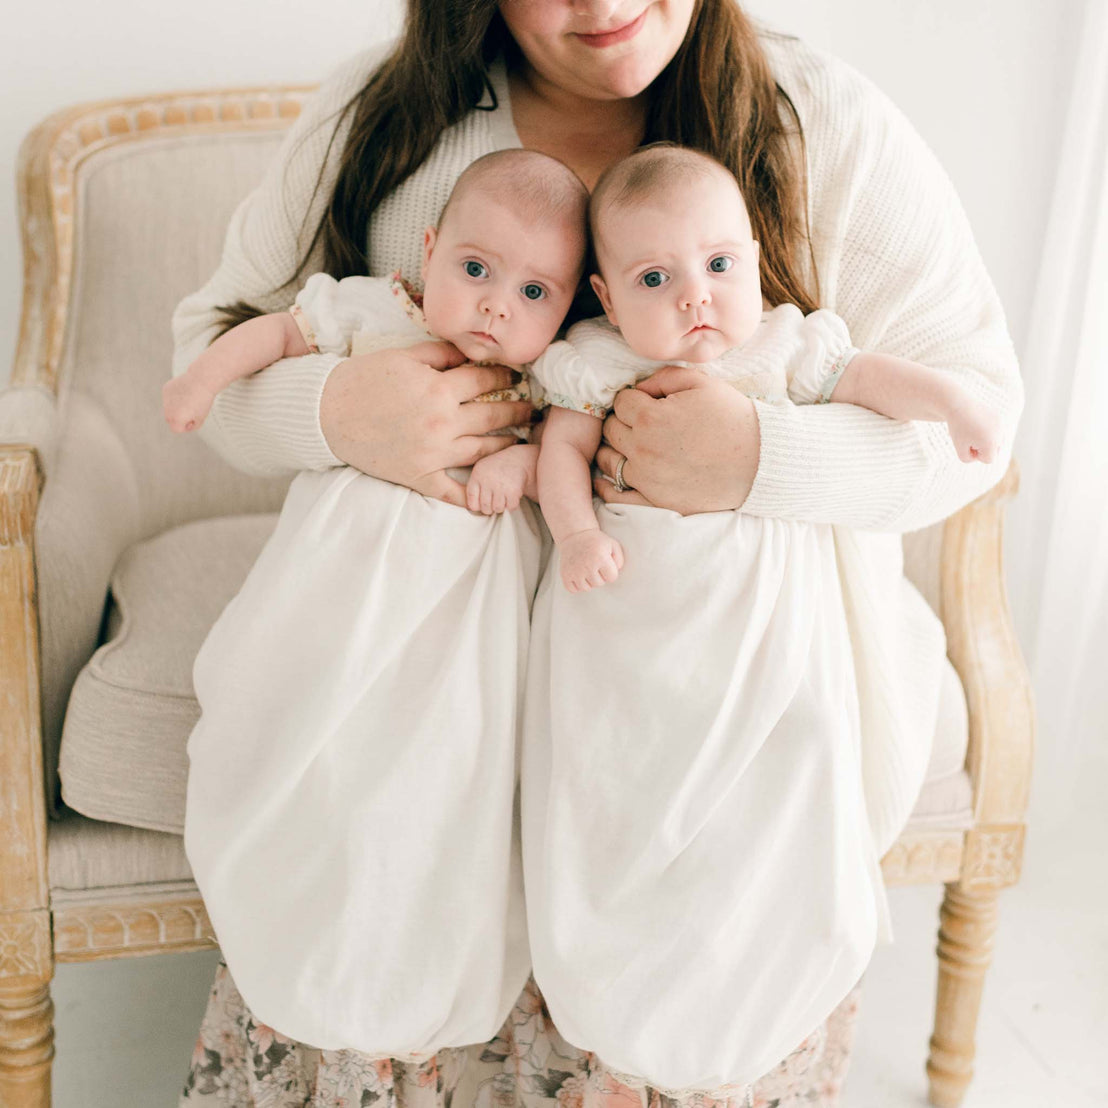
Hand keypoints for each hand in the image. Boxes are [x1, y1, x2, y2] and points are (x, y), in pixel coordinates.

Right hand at [163, 374, 215, 432]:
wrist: (202, 380)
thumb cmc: (203, 400)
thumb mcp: (201, 418)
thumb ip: (192, 426)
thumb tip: (184, 425)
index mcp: (177, 419)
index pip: (176, 429)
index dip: (186, 426)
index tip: (193, 420)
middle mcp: (168, 410)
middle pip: (170, 420)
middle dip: (179, 418)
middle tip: (192, 410)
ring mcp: (165, 399)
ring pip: (168, 408)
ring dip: (177, 407)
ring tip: (189, 400)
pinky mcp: (165, 390)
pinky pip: (168, 398)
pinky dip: (175, 398)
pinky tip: (185, 392)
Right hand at [319, 341, 533, 505]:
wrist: (326, 413)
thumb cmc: (363, 380)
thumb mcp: (404, 357)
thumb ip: (441, 355)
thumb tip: (471, 354)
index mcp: (439, 390)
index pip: (485, 381)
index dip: (504, 377)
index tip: (516, 376)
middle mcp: (442, 424)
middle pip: (492, 416)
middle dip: (517, 410)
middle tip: (531, 408)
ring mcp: (433, 454)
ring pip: (482, 451)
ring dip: (505, 445)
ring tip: (519, 439)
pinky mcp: (420, 477)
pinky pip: (453, 492)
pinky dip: (474, 498)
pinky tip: (494, 500)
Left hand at [466, 444, 536, 514]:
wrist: (517, 458)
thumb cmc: (497, 467)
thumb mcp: (481, 470)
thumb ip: (474, 486)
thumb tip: (473, 508)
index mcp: (477, 476)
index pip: (473, 503)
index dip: (478, 506)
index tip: (482, 503)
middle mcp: (487, 481)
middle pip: (485, 508)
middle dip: (491, 508)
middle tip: (494, 500)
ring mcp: (500, 486)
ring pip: (498, 509)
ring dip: (502, 506)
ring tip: (503, 496)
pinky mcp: (513, 490)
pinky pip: (510, 507)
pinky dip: (512, 504)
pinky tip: (511, 495)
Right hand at [558, 528, 624, 592]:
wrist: (575, 535)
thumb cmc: (595, 541)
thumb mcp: (612, 544)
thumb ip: (619, 559)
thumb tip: (617, 571)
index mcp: (600, 558)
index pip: (612, 578)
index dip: (610, 572)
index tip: (605, 564)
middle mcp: (587, 566)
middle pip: (599, 584)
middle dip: (599, 576)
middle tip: (594, 564)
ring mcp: (575, 571)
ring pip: (587, 588)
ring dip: (588, 581)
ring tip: (586, 569)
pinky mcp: (565, 575)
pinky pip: (573, 590)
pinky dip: (576, 585)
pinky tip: (578, 574)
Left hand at [592, 366, 759, 513]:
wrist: (761, 461)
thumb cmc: (733, 418)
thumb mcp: (701, 383)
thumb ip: (663, 378)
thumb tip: (639, 388)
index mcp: (650, 417)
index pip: (621, 402)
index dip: (633, 399)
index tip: (647, 403)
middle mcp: (642, 449)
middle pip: (611, 430)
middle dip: (623, 422)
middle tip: (641, 423)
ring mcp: (646, 479)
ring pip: (608, 459)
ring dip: (615, 449)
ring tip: (634, 446)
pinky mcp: (655, 501)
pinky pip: (615, 494)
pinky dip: (608, 485)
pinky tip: (610, 478)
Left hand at [945, 398, 1001, 462]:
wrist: (958, 405)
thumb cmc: (958, 429)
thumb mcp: (959, 450)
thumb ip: (970, 459)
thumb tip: (982, 457)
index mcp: (991, 443)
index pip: (988, 460)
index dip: (975, 455)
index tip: (966, 444)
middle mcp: (1000, 434)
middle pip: (994, 451)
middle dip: (981, 448)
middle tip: (969, 437)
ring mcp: (1001, 425)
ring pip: (995, 442)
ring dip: (984, 440)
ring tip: (973, 431)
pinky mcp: (999, 417)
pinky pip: (995, 432)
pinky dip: (986, 431)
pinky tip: (977, 424)